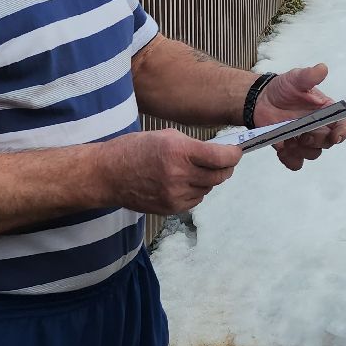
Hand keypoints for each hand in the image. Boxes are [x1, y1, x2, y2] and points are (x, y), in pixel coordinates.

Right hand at [96, 128, 241, 214]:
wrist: (108, 174)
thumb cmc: (134, 150)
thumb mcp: (166, 136)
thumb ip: (194, 146)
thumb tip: (218, 153)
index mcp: (179, 152)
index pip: (221, 157)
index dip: (234, 155)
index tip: (237, 152)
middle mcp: (179, 175)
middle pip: (219, 176)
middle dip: (226, 168)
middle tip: (224, 161)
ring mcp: (174, 195)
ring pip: (208, 189)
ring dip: (209, 180)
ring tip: (196, 170)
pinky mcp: (170, 208)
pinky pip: (195, 200)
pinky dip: (196, 191)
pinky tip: (184, 182)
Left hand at [255, 63, 345, 170]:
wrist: (261, 100)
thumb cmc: (283, 88)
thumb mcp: (296, 78)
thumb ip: (309, 76)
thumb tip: (322, 68)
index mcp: (326, 112)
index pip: (343, 125)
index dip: (343, 132)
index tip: (335, 136)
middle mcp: (318, 127)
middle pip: (328, 143)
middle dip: (317, 140)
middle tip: (303, 134)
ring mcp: (304, 140)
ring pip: (312, 154)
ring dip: (302, 150)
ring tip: (288, 138)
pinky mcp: (290, 149)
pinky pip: (295, 163)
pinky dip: (290, 159)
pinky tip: (282, 148)